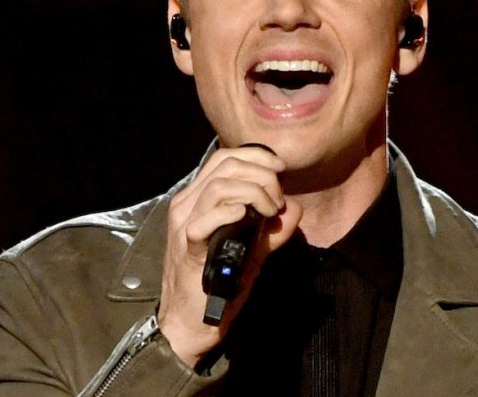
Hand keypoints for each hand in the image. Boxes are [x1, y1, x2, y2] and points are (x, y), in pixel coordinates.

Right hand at [156, 145, 302, 367]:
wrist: (190, 322)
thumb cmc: (216, 285)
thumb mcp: (251, 251)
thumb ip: (272, 230)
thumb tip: (294, 208)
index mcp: (198, 198)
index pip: (225, 158)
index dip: (256, 155)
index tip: (280, 168)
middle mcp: (187, 204)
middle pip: (225, 165)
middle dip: (261, 174)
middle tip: (277, 199)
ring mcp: (183, 224)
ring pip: (218, 186)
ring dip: (252, 192)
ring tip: (268, 211)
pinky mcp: (187, 247)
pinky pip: (204, 219)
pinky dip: (229, 212)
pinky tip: (245, 216)